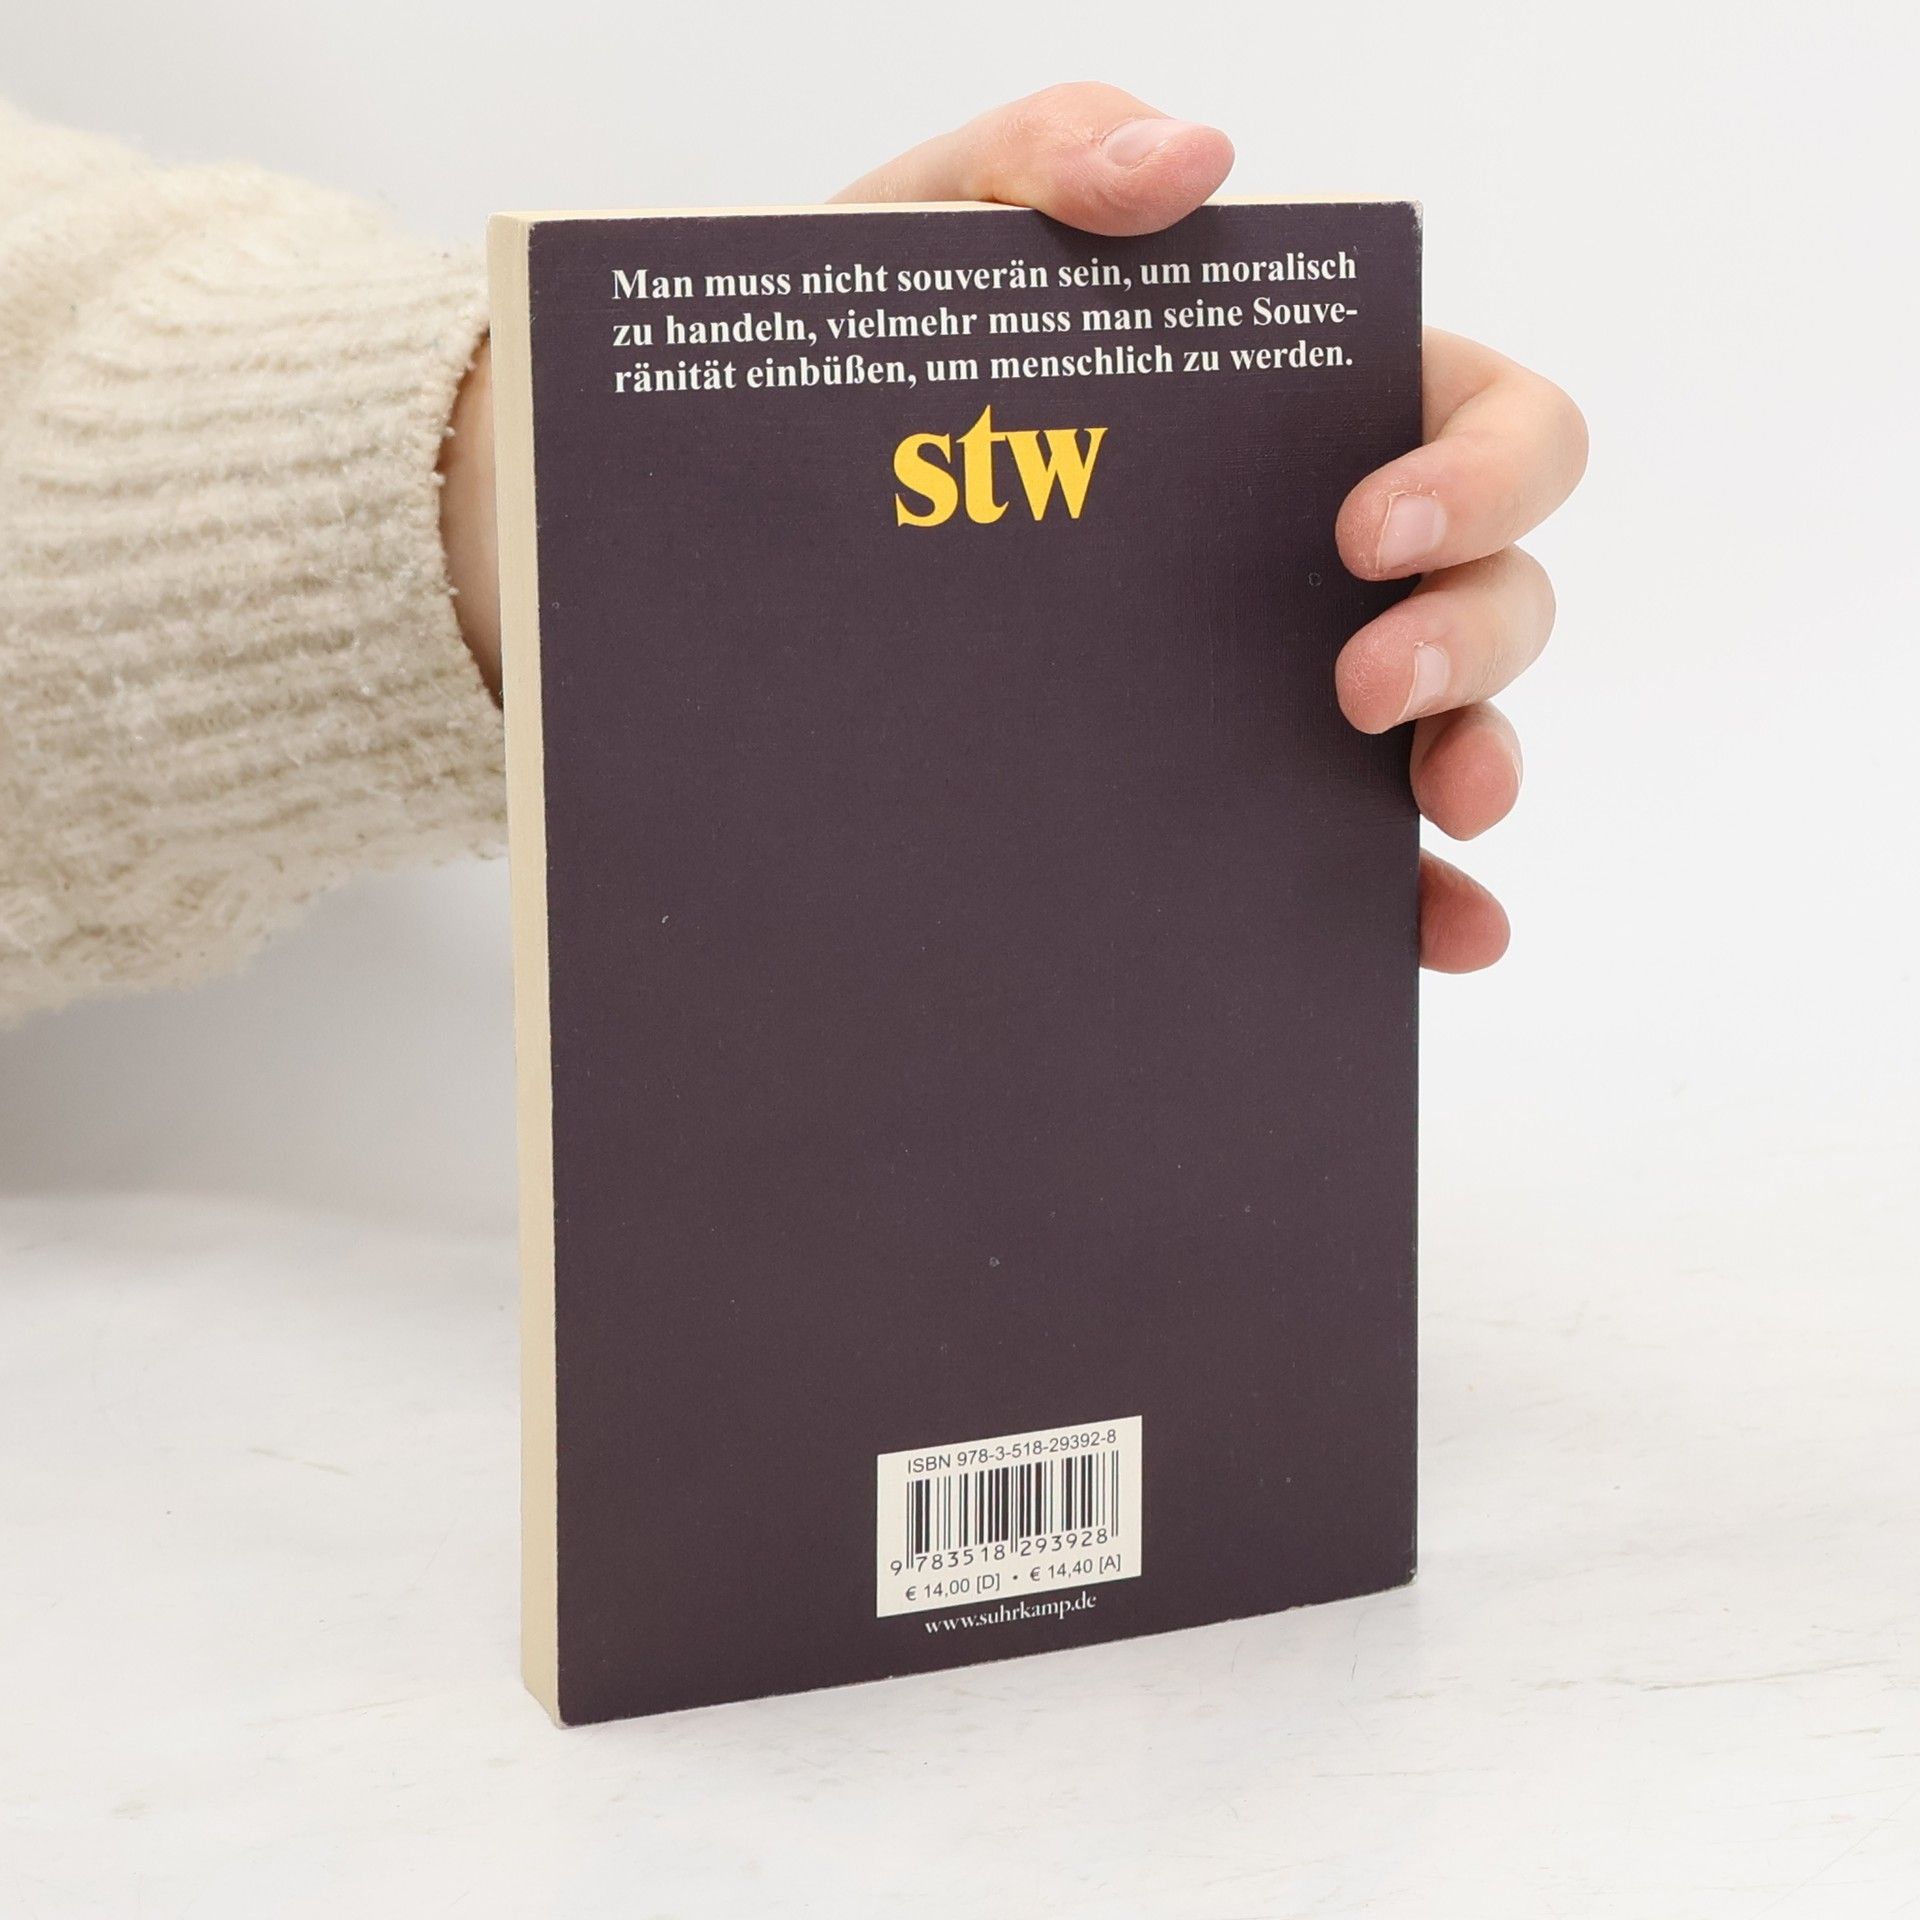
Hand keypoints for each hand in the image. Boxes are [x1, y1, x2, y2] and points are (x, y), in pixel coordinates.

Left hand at [837, 83, 1586, 972]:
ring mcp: (1281, 680)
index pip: (1479, 413)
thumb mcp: (932, 239)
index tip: (1364, 522)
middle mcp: (1318, 552)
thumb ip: (1047, 154)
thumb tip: (1194, 159)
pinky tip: (1440, 931)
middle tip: (1359, 686)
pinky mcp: (1231, 791)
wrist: (748, 530)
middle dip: (1473, 632)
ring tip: (1439, 805)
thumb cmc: (862, 365)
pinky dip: (1422, 894)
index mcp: (1297, 406)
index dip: (1480, 466)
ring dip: (1480, 762)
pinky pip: (1360, 853)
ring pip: (1458, 721)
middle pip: (1500, 580)